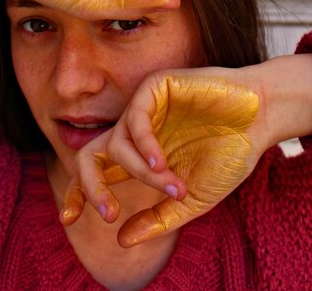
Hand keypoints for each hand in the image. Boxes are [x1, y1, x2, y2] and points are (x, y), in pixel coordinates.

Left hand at [61, 71, 263, 246]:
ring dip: (140, 173)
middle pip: (89, 156)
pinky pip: (134, 119)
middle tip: (107, 214)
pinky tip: (162, 163)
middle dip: (90, 187)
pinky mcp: (153, 87)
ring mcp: (143, 108)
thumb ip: (158, 218)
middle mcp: (135, 132)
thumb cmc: (228, 154)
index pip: (97, 172)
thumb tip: (121, 240)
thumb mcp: (192, 198)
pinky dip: (144, 146)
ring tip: (172, 185)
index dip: (79, 193)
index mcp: (139, 156)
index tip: (67, 219)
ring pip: (115, 143)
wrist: (259, 120)